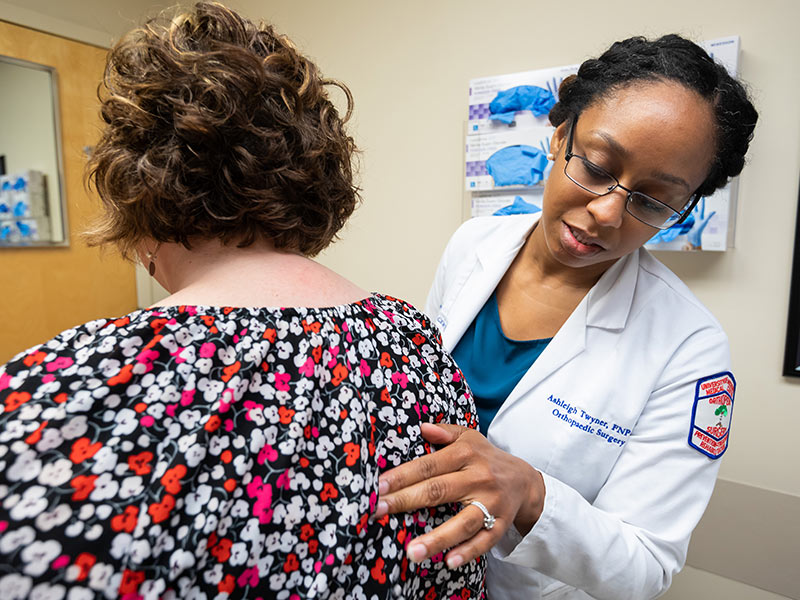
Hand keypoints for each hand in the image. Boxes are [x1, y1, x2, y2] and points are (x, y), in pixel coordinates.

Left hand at [375, 422, 544, 568]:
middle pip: (439, 491)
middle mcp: (479, 478)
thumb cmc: (485, 458)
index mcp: (466, 454)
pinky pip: (484, 541)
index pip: (429, 465)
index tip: (379, 486)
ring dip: (437, 538)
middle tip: (378, 512)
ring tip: (412, 551)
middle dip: (406, 501)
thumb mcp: (469, 437)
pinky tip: (448, 562)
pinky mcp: (501, 524)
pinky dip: (467, 552)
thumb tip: (422, 427)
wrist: (525, 481)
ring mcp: (491, 503)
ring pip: (463, 522)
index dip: (403, 475)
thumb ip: (445, 432)